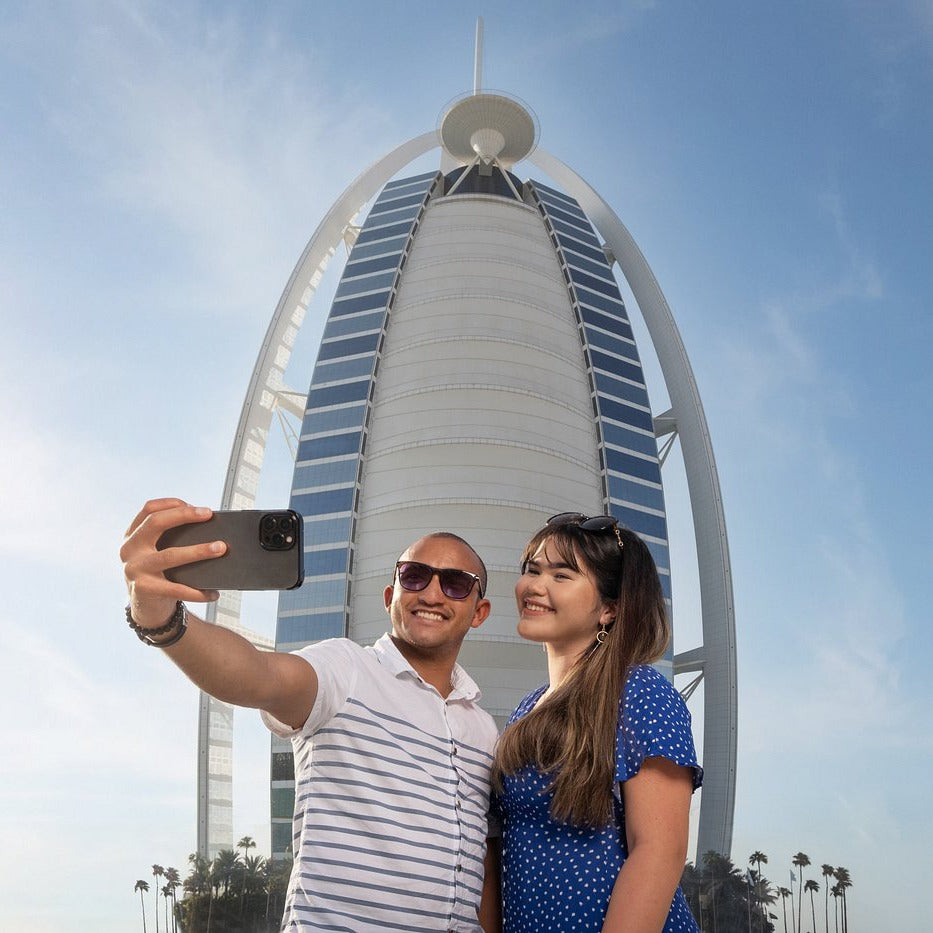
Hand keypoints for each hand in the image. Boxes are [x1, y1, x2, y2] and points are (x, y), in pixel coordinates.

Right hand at [121, 498, 225, 628]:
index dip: (171, 503)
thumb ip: (172, 537)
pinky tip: (213, 593)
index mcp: (133, 535)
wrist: (144, 607)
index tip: (195, 505)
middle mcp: (130, 549)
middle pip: (155, 523)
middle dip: (184, 515)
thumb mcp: (157, 551)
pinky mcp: (144, 589)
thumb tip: (208, 526)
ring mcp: (134, 569)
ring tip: (220, 548)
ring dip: (198, 551)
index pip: (149, 509)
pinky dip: (198, 592)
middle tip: (208, 515)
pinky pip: (176, 589)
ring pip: (169, 555)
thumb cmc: (158, 573)